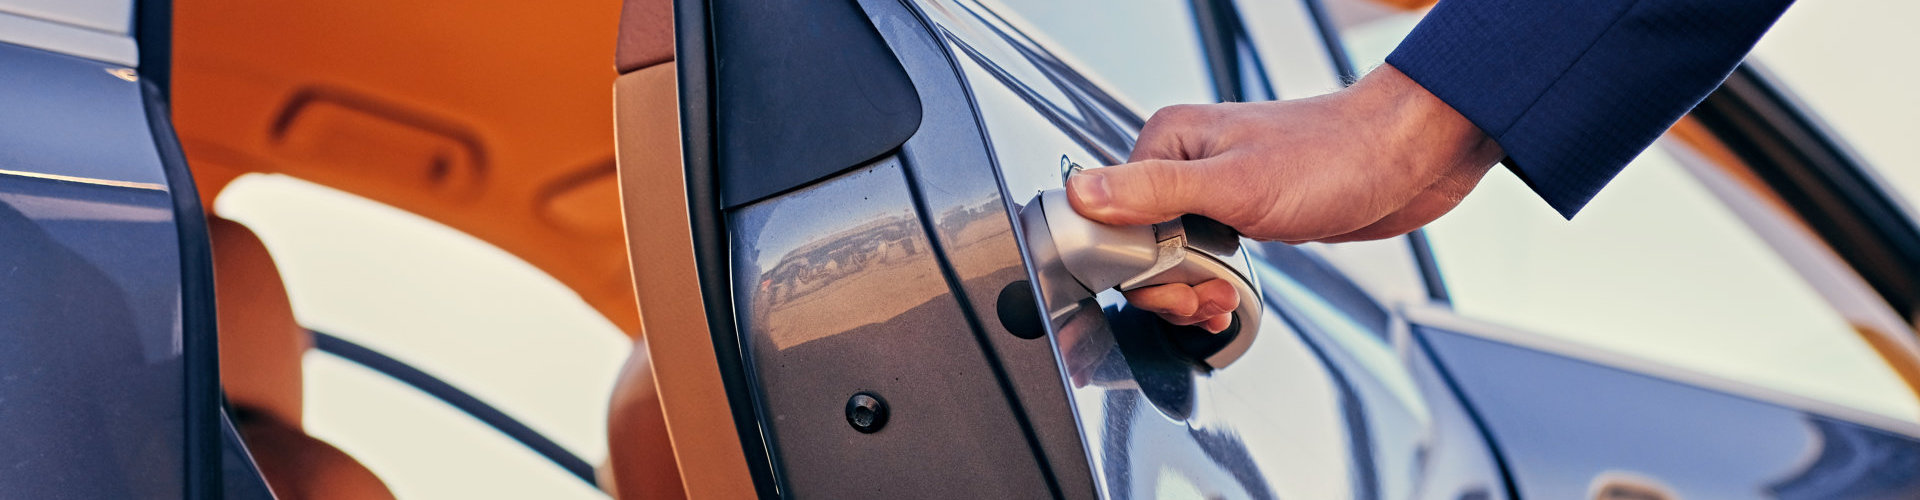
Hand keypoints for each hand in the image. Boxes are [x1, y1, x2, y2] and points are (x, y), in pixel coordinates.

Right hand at [1067, 64, 1503, 331]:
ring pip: (1171, 258)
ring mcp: (1214, 189)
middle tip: (1205, 299)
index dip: (1135, 265)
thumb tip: (1081, 193)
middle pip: (1138, 244)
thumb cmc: (1335, 156)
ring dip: (1191, 292)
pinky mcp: (1242, 214)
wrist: (1407, 158)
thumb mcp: (1235, 183)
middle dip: (1169, 286)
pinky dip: (1212, 287)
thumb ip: (1153, 191)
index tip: (1172, 286)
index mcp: (1168, 141)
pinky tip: (1229, 298)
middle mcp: (1184, 162)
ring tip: (1222, 302)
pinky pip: (1204, 259)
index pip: (1111, 216)